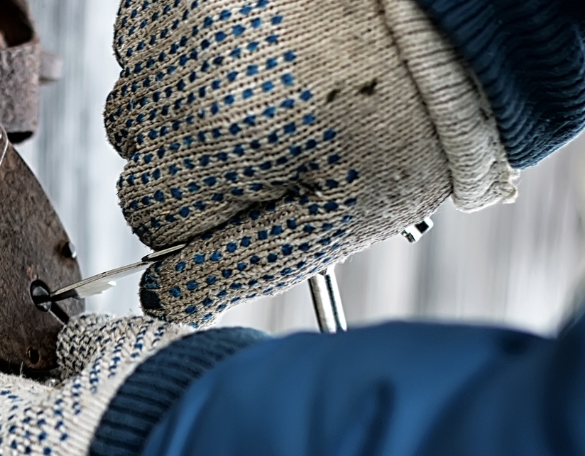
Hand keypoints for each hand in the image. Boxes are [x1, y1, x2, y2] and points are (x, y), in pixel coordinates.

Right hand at [104, 0, 516, 323]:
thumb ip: (235, 266)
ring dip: (178, 108)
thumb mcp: (332, 221)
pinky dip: (179, 55)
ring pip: (135, 98)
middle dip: (187, 164)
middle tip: (267, 144)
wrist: (450, 17)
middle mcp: (180, 81)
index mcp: (213, 147)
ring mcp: (176, 25)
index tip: (257, 198)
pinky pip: (143, 38)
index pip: (152, 220)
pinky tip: (243, 55)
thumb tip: (161, 298)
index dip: (204, 221)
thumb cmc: (406, 121)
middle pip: (136, 157)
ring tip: (259, 96)